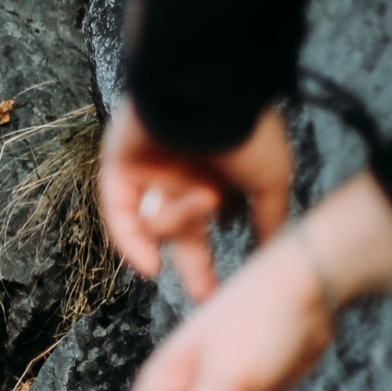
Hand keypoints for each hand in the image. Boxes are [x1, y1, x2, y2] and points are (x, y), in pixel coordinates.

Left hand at [98, 100, 292, 301]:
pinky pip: (119, 212)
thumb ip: (267, 219)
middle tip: (205, 296)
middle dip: (192, 267)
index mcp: (216, 178)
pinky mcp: (119, 165)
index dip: (216, 261)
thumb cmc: (246, 132)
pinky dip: (132, 240)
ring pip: (155, 220)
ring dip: (178, 220)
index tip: (225, 296)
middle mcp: (181, 176)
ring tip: (203, 196)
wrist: (211, 95)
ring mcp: (149, 170)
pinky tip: (149, 266)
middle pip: (179, 233)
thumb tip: (272, 252)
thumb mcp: (270, 181)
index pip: (211, 229)